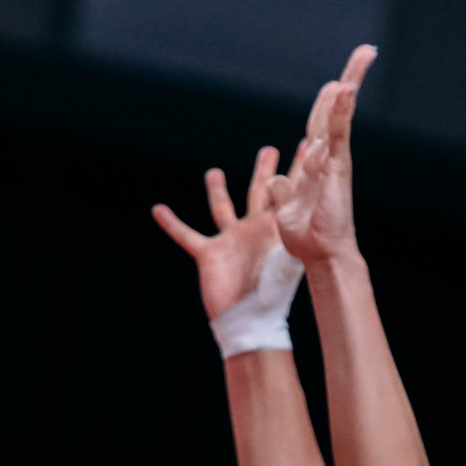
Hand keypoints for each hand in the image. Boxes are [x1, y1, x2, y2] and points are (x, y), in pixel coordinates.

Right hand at [151, 146, 290, 321]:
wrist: (248, 320)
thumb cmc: (272, 293)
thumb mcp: (282, 252)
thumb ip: (282, 223)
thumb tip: (283, 187)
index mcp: (276, 228)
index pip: (289, 192)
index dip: (297, 169)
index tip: (306, 145)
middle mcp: (254, 229)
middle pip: (259, 192)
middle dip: (265, 172)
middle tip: (269, 150)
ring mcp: (230, 240)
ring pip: (222, 208)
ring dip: (217, 190)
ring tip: (214, 172)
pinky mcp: (209, 254)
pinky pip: (187, 235)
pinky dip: (172, 223)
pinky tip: (159, 210)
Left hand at [272, 45, 375, 265]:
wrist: (319, 253)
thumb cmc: (306, 234)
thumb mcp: (285, 207)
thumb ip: (281, 190)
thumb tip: (274, 179)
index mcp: (313, 162)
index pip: (319, 123)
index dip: (326, 102)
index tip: (336, 81)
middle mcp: (326, 155)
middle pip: (334, 110)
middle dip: (348, 81)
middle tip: (365, 53)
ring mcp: (333, 158)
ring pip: (340, 114)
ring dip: (350, 84)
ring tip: (363, 57)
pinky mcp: (336, 167)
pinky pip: (337, 133)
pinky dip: (341, 111)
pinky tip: (345, 89)